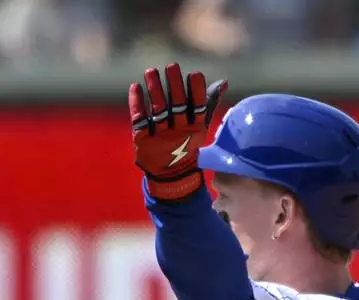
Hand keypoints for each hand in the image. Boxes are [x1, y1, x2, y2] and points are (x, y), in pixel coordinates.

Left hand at [129, 63, 227, 201]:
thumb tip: (223, 81)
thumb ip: (209, 103)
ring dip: (155, 89)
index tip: (195, 74)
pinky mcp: (144, 141)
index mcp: (195, 129)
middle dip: (174, 85)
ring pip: (159, 110)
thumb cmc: (187, 143)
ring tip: (150, 71)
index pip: (198, 107)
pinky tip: (135, 87)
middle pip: (177, 106)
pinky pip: (140, 119)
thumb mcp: (200, 126)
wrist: (171, 174)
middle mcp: (179, 133)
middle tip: (171, 66)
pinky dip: (137, 103)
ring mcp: (161, 137)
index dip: (197, 91)